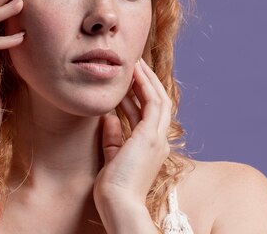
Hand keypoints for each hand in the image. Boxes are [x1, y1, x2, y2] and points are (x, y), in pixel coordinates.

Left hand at [93, 58, 171, 207]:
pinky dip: (145, 85)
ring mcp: (157, 138)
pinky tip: (134, 73)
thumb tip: (108, 119)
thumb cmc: (113, 189)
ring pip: (158, 98)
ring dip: (147, 79)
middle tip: (134, 64)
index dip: (137, 95)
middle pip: (158, 103)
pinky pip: (152, 102)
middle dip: (146, 82)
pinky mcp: (150, 136)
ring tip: (135, 62)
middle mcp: (158, 140)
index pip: (146, 114)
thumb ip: (112, 138)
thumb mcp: (112, 157)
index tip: (126, 82)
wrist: (118, 204)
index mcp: (151, 147)